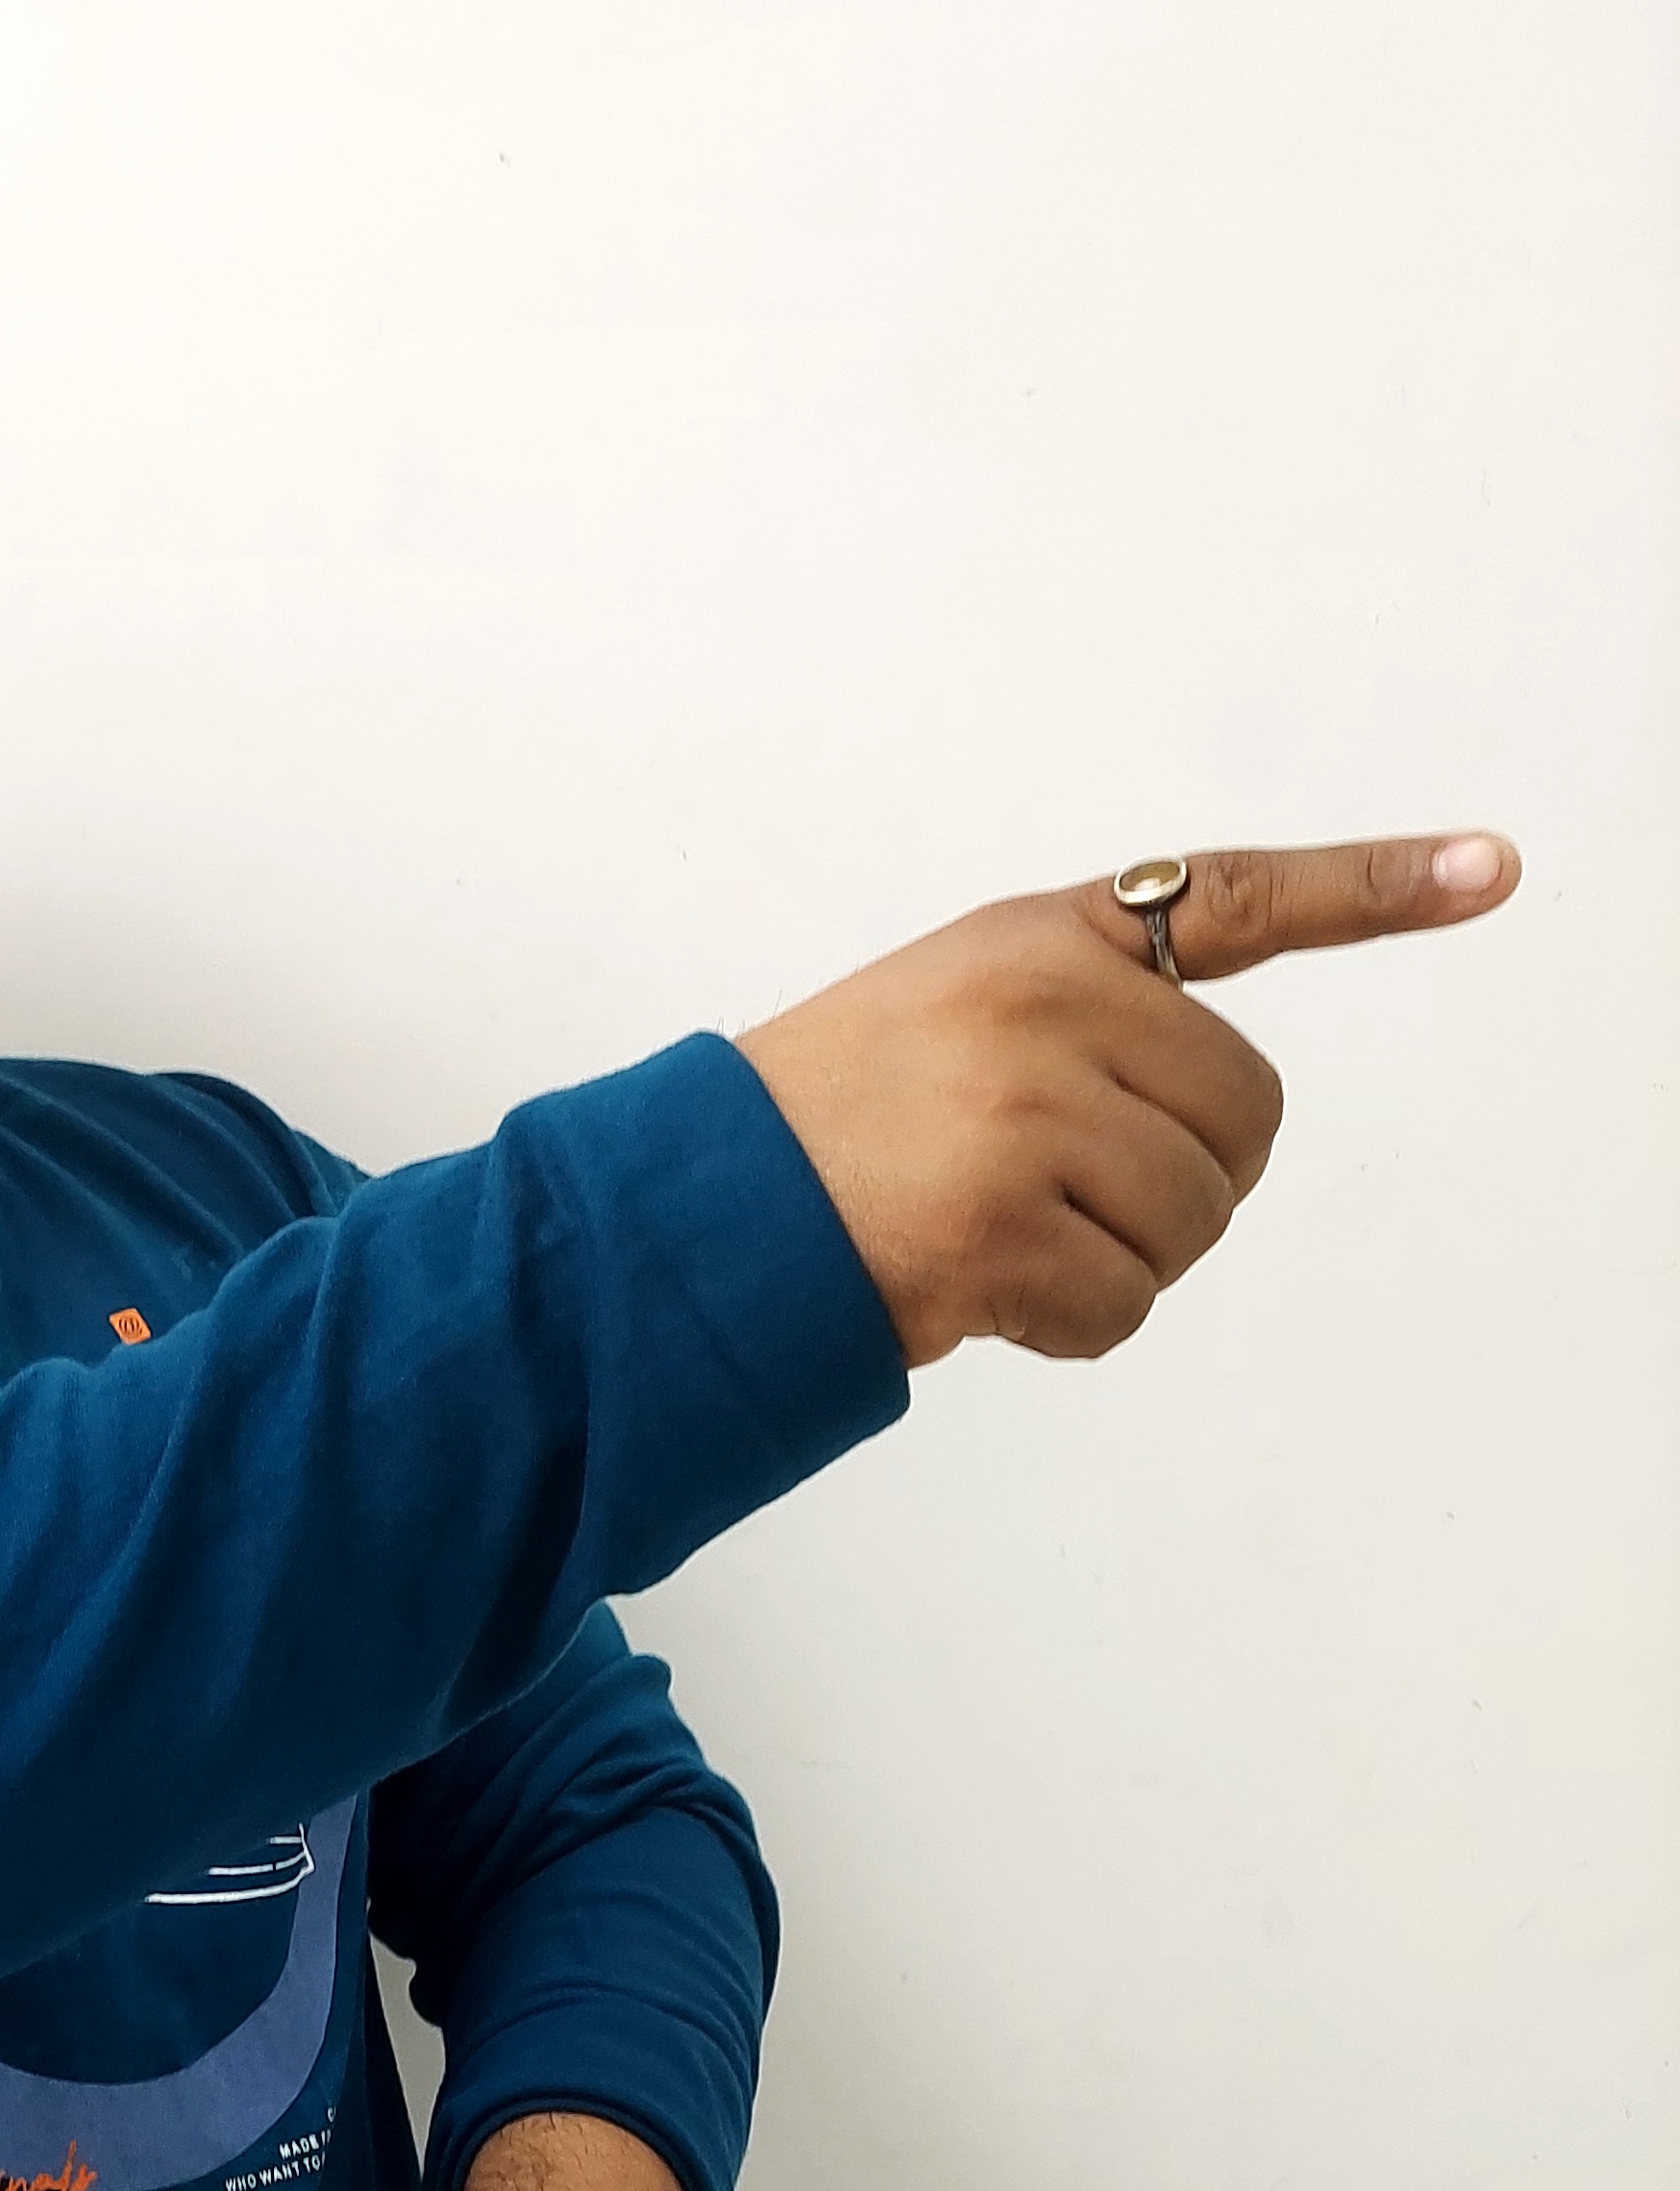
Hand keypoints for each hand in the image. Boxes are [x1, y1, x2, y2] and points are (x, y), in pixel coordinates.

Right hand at [735, 832, 1517, 1369]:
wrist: (694, 1211)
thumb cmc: (830, 1121)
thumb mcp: (952, 1004)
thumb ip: (1087, 1014)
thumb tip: (1219, 1119)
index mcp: (1038, 941)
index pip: (1236, 900)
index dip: (1378, 885)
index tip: (1496, 867)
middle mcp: (1040, 1009)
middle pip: (1241, 1122)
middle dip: (1175, 1178)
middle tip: (1049, 1185)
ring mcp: (1022, 1118)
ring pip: (1191, 1223)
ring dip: (1116, 1258)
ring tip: (996, 1230)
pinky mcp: (1000, 1230)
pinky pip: (1125, 1306)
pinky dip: (1068, 1323)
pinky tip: (981, 1289)